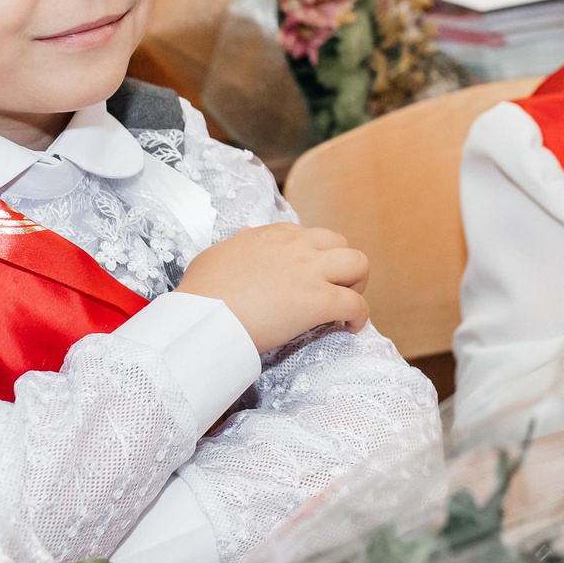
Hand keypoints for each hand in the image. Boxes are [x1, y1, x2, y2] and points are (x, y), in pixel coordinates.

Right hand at [179, 223, 368, 354]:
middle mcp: (298, 247)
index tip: (309, 273)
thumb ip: (236, 243)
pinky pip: (357, 304)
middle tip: (334, 288)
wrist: (207, 317)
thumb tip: (244, 234)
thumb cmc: (203, 290)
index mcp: (273, 236)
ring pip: (359, 264)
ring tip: (348, 303)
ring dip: (358, 283)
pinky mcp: (321, 301)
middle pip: (341, 244)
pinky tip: (351, 328)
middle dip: (343, 265)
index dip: (313, 255)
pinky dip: (360, 316)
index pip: (308, 235)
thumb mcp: (217, 254)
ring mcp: (312, 273)